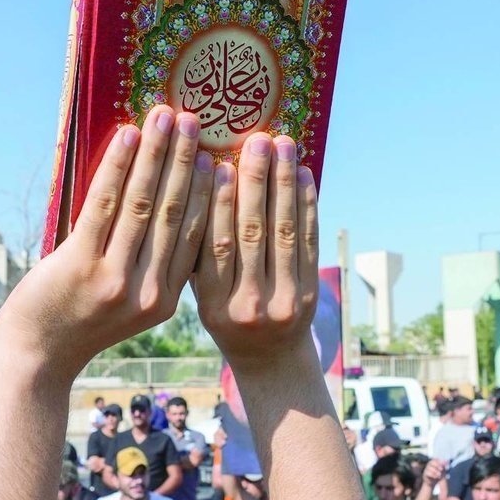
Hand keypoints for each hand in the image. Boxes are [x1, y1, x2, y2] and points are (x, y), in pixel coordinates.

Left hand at [0, 106, 211, 374]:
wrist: (37, 355)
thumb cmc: (80, 321)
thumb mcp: (129, 304)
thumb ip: (152, 266)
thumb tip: (170, 207)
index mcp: (165, 300)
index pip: (195, 235)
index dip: (208, 190)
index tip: (218, 154)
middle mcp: (146, 290)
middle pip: (172, 212)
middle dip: (184, 160)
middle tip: (194, 121)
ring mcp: (113, 278)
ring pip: (142, 203)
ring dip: (155, 153)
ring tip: (166, 117)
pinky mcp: (79, 264)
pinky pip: (103, 204)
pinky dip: (118, 165)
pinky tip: (128, 136)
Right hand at [194, 133, 318, 372]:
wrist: (269, 358)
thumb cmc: (226, 317)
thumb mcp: (202, 297)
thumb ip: (197, 255)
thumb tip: (190, 188)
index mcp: (213, 305)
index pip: (214, 245)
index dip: (217, 202)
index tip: (218, 162)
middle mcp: (249, 305)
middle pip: (252, 232)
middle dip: (256, 182)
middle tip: (256, 140)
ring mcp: (283, 301)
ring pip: (283, 232)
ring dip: (285, 184)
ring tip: (283, 146)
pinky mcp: (309, 294)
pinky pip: (308, 242)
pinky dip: (307, 206)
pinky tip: (304, 175)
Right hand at [422, 459, 447, 487]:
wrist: (434, 483)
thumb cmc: (439, 475)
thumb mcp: (442, 470)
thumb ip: (444, 465)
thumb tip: (447, 461)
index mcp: (433, 463)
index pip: (434, 459)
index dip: (438, 461)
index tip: (443, 465)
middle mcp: (428, 465)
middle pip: (431, 462)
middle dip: (437, 465)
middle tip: (441, 469)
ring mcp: (426, 469)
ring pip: (429, 468)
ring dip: (435, 471)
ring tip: (439, 475)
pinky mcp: (424, 474)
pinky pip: (427, 473)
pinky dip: (433, 475)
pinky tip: (436, 477)